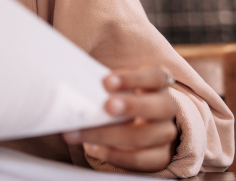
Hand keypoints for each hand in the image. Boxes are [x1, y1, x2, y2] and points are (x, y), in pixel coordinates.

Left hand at [63, 66, 178, 171]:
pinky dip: (114, 154)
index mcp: (157, 83)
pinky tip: (93, 148)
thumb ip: (101, 85)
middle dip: (132, 106)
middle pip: (160, 107)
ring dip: (111, 134)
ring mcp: (165, 133)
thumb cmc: (118, 96)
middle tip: (107, 106)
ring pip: (145, 136)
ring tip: (84, 133)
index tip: (106, 82)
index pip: (155, 76)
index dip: (133, 78)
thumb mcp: (114, 86)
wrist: (135, 122)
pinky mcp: (159, 156)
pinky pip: (140, 159)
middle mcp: (166, 107)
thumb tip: (69, 82)